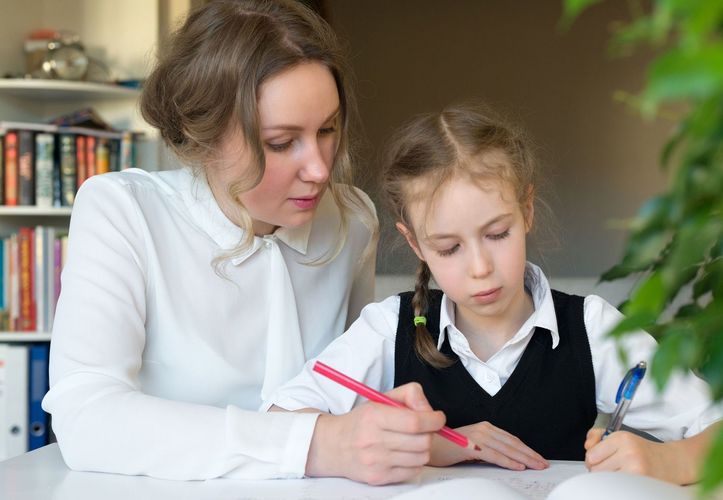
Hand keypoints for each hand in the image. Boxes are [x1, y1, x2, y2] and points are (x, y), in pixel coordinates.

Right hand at [306, 382, 445, 484]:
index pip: (415, 421)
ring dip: (423, 448)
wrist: (334, 446)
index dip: (433, 419)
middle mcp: (373, 440)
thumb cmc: (362, 421)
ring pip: (421, 457)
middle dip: (430, 433)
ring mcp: (376, 462)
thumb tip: (430, 409)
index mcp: (374, 416)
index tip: (438, 417)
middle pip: (422, 441)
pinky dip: (414, 462)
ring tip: (411, 441)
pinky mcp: (378, 478)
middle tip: (424, 429)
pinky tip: (404, 454)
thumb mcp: (380, 400)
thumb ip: (408, 395)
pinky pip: (413, 471)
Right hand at [429, 421, 547, 469]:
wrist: (428, 446)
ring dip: (524, 458)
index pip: (511, 439)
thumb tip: (509, 460)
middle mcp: (483, 428)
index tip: (538, 458)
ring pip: (506, 448)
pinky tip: (518, 467)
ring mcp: (476, 436)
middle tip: (543, 463)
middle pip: (512, 443)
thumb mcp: (473, 447)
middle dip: (530, 454)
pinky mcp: (470, 445)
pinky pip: (493, 454)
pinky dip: (508, 461)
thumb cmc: (449, 449)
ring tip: (536, 466)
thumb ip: (488, 450)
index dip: (527, 449)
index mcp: (485, 427)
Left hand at [584, 428, 697, 484]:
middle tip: (612, 466)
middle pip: (595, 470)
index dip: (592, 459)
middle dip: (600, 469)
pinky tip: (625, 480)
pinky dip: (617, 485)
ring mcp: (636, 470)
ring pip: (605, 480)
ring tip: (620, 473)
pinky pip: (616, 487)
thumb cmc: (642, 450)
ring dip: (608, 478)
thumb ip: (597, 436)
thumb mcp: (620, 437)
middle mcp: (629, 453)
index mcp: (622, 438)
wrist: (671, 462)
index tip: (600, 459)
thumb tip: (587, 446)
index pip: (591, 455)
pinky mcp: (641, 483)